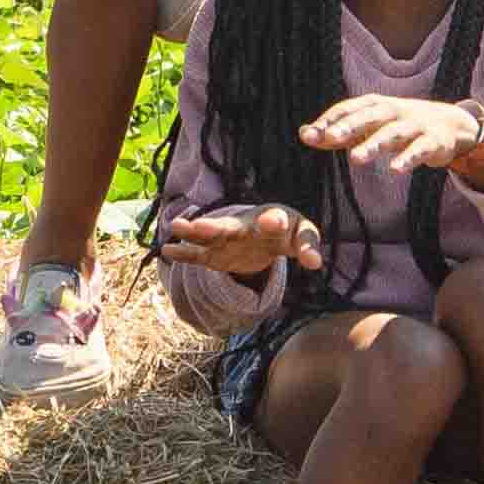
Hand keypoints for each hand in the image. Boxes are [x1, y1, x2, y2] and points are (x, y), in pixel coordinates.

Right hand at [161, 200, 323, 280]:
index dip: (273, 221)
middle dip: (215, 226)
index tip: (272, 221)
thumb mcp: (302, 236)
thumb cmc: (287, 232)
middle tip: (201, 226)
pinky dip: (184, 253)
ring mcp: (227, 239)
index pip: (273, 220)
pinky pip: (198, 254)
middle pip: (229, 226)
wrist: (268, 231)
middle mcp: (244, 226)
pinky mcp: (216, 254)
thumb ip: (308, 247)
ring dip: (193, 232)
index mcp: (270, 219)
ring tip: (176, 227)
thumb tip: (316, 264)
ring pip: (208, 235)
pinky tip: (167, 249)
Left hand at [299, 93, 483, 184]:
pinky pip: (419, 150)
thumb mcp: (370, 126)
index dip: (331, 120)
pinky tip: (396, 170)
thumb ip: (339, 132)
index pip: (350, 108)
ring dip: (374, 144)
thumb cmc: (401, 125)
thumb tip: (305, 134)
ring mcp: (415, 126)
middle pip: (369, 117)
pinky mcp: (433, 142)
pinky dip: (408, 158)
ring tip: (355, 159)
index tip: (312, 134)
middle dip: (349, 126)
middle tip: (329, 137)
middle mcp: (394, 111)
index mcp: (376, 105)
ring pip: (392, 134)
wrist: (451, 125)